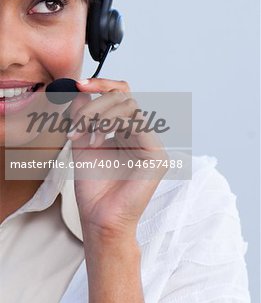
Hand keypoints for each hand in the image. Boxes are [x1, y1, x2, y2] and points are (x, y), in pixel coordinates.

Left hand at [68, 78, 168, 240]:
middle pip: (124, 97)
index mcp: (127, 130)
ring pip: (130, 106)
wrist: (99, 218)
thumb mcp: (82, 143)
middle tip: (76, 123)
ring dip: (100, 114)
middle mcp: (141, 134)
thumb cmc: (93, 186)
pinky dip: (113, 123)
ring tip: (84, 136)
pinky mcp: (157, 154)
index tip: (79, 84)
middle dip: (95, 104)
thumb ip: (82, 116)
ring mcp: (151, 143)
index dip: (103, 84)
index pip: (122, 95)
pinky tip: (97, 139)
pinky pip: (139, 122)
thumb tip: (81, 91)